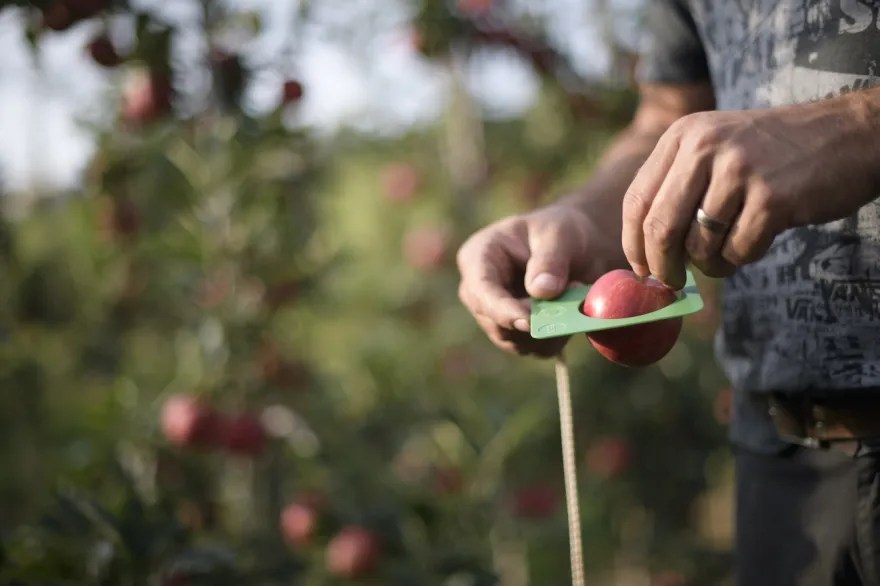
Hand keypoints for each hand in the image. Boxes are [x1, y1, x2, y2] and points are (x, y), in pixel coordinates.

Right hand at [457, 203, 624, 356]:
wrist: (577, 248)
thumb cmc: (561, 232)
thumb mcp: (560, 235)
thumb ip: (550, 260)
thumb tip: (541, 291)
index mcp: (478, 257)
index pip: (481, 290)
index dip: (501, 309)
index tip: (528, 322)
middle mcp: (478, 291)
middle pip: (494, 322)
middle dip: (532, 320)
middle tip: (570, 301)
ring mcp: (494, 315)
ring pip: (514, 341)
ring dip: (548, 328)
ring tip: (574, 297)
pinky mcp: (515, 333)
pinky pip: (533, 348)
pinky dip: (556, 337)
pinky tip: (571, 313)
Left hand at [621, 94, 879, 288]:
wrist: (848, 134)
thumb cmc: (772, 153)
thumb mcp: (716, 148)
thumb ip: (677, 187)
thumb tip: (644, 253)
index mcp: (683, 135)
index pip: (637, 200)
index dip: (633, 243)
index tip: (641, 269)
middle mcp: (705, 146)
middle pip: (660, 227)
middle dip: (662, 266)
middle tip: (671, 282)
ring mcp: (739, 170)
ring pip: (699, 245)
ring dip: (709, 264)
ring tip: (728, 250)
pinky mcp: (772, 198)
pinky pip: (737, 252)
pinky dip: (741, 259)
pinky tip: (756, 239)